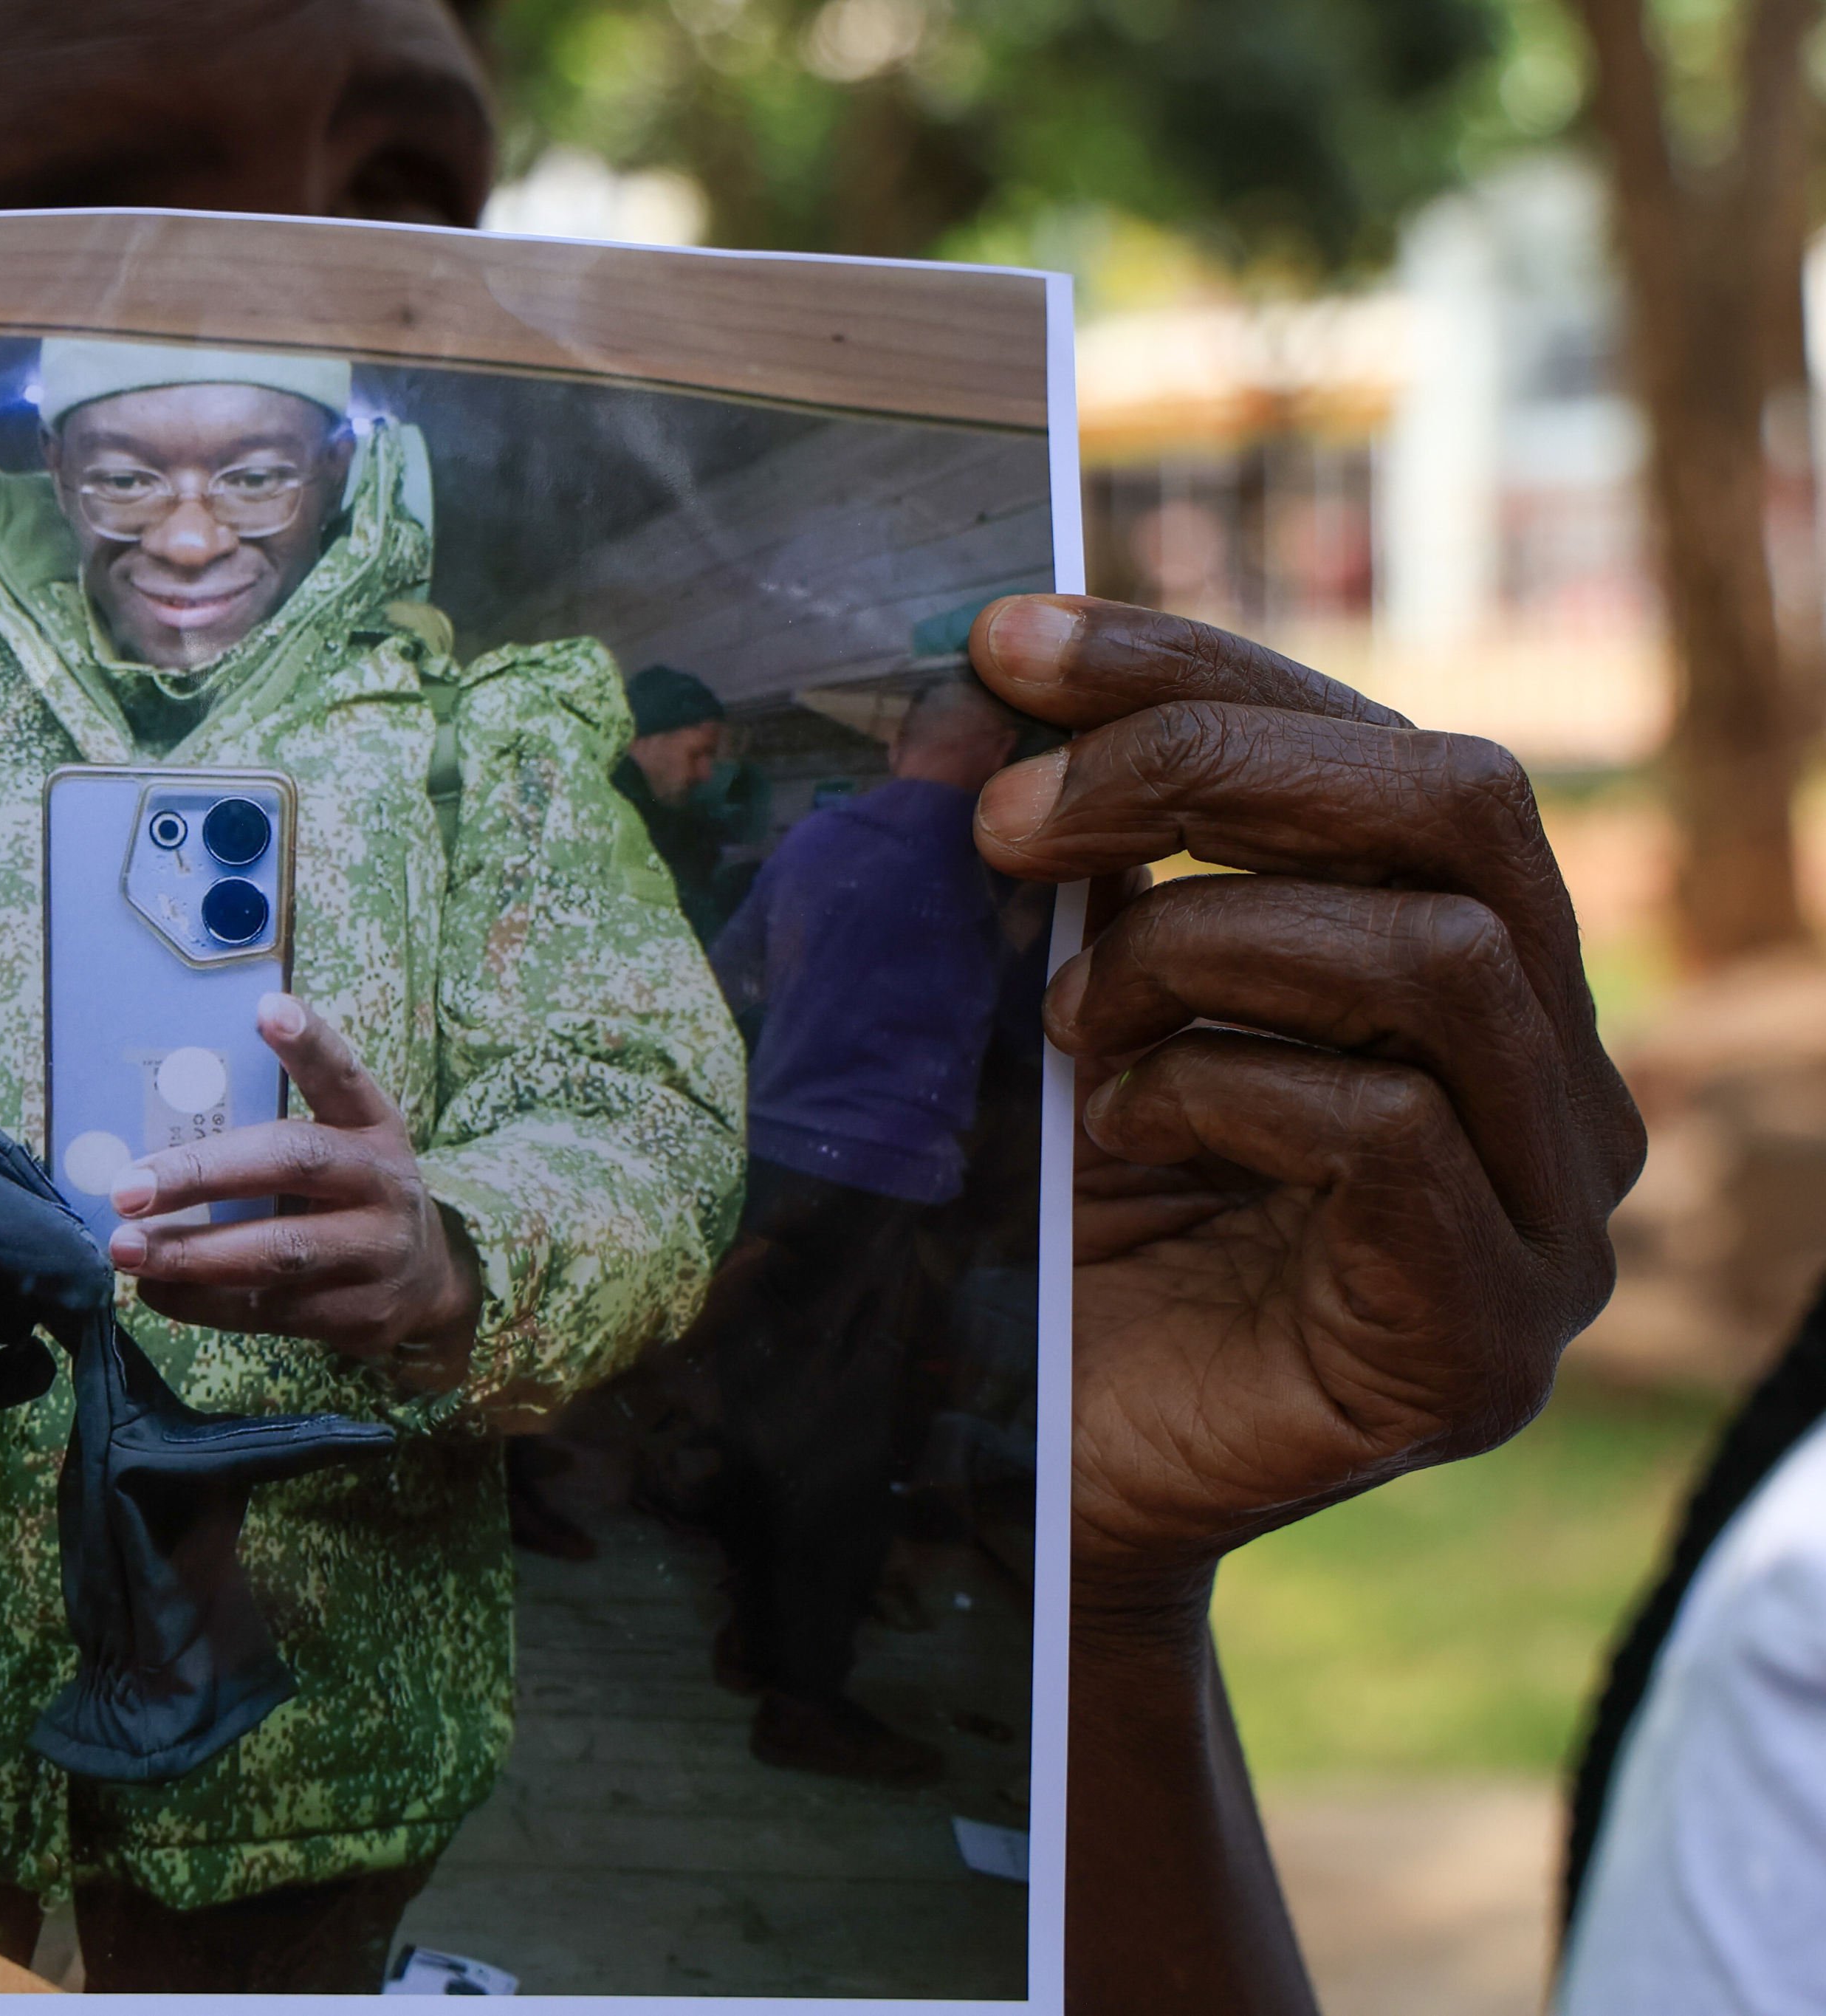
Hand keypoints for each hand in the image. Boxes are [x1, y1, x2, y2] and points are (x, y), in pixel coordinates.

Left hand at [103, 993, 481, 1386]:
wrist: (425, 1281)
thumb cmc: (348, 1195)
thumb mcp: (340, 1144)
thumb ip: (273, 1125)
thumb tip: (157, 1111)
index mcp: (371, 1125)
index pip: (343, 1075)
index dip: (309, 1043)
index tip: (267, 1010)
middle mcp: (381, 1181)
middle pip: (294, 1163)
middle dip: (202, 1173)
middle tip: (129, 1187)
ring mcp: (375, 1251)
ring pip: (279, 1251)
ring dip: (193, 1252)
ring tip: (127, 1248)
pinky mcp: (358, 1314)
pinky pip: (269, 1309)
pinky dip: (203, 1301)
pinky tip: (157, 1289)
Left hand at [967, 595, 1643, 1619]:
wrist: (1031, 1480)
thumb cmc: (1049, 1233)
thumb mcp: (1059, 1006)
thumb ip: (1071, 867)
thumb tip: (985, 692)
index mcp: (1458, 961)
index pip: (1376, 743)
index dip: (1192, 665)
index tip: (1005, 639)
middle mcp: (1543, 1071)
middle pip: (1457, 801)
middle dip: (1205, 769)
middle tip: (1007, 823)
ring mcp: (1547, 1209)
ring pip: (1444, 954)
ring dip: (1207, 946)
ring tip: (1065, 1023)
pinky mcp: (1488, 1337)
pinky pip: (1393, 1132)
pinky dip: (1224, 1094)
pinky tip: (1116, 1138)